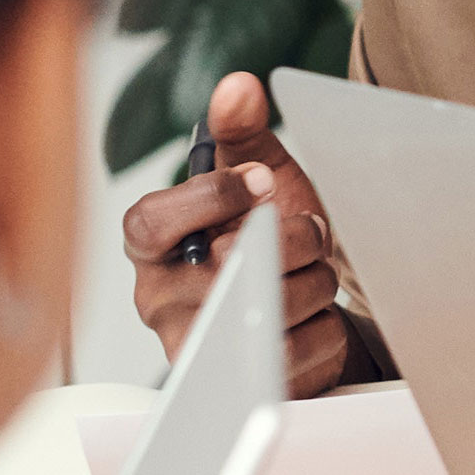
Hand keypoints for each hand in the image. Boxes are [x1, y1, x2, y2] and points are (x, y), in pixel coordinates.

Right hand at [117, 71, 355, 397]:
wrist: (298, 306)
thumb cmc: (263, 236)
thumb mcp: (255, 178)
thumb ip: (242, 133)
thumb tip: (239, 86)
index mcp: (151, 245)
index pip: (150, 222)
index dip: (208, 199)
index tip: (260, 181)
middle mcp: (159, 300)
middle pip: (230, 265)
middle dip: (292, 238)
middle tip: (310, 229)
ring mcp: (196, 350)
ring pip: (272, 310)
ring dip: (315, 282)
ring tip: (311, 274)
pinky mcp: (239, 389)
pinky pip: (301, 353)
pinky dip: (325, 328)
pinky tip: (314, 318)